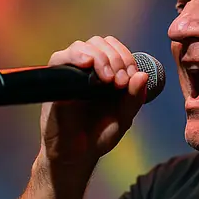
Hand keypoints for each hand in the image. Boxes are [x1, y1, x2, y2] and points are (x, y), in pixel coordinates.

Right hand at [40, 36, 149, 171]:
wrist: (77, 155)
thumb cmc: (99, 136)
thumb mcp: (123, 118)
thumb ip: (134, 99)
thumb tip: (142, 75)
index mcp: (107, 74)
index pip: (115, 48)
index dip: (125, 56)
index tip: (130, 77)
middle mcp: (89, 71)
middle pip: (100, 43)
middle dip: (115, 57)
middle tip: (120, 81)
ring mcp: (71, 75)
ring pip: (82, 46)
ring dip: (99, 56)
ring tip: (108, 78)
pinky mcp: (56, 82)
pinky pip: (60, 58)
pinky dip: (75, 56)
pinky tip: (86, 64)